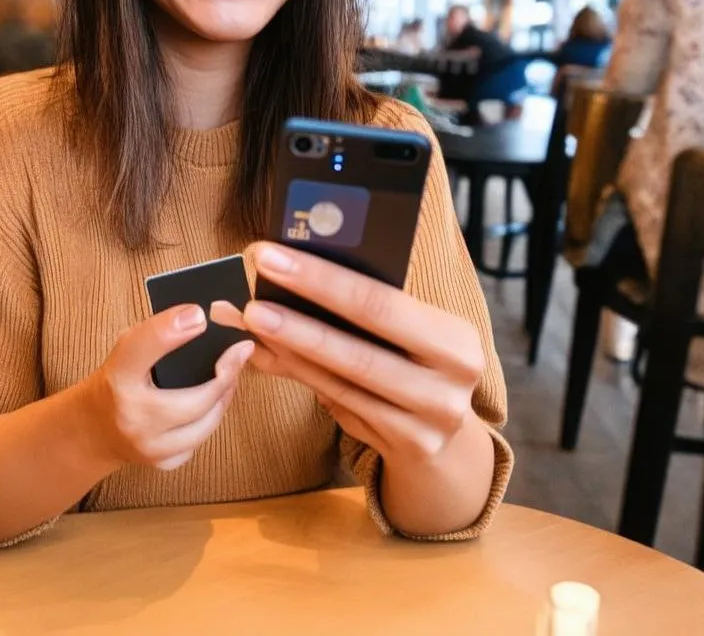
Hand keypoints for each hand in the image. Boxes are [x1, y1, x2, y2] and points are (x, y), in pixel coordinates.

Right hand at [85, 304, 253, 471]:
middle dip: (227, 374)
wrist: (94, 429)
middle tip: (241, 353)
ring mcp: (148, 446)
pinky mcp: (161, 462)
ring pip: (206, 424)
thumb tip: (199, 317)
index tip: (201, 315)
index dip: (174, 327)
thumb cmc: (117, 380)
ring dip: (224, 398)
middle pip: (197, 399)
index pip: (144, 345)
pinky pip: (199, 440)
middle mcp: (132, 416)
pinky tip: (213, 403)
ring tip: (231, 376)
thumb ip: (157, 334)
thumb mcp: (127, 349)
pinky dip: (209, 420)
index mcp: (119, 376)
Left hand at [213, 243, 483, 465]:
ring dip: (288, 352)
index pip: (380, 302)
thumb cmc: (413, 361)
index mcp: (456, 337)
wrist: (446, 437)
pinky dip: (299, 376)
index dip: (320, 280)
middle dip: (297, 321)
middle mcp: (452, 382)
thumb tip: (282, 268)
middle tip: (248, 302)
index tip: (268, 257)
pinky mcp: (408, 446)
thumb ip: (355, 306)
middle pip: (360, 349)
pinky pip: (339, 404)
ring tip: (248, 326)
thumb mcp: (405, 331)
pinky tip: (266, 356)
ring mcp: (432, 420)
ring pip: (343, 381)